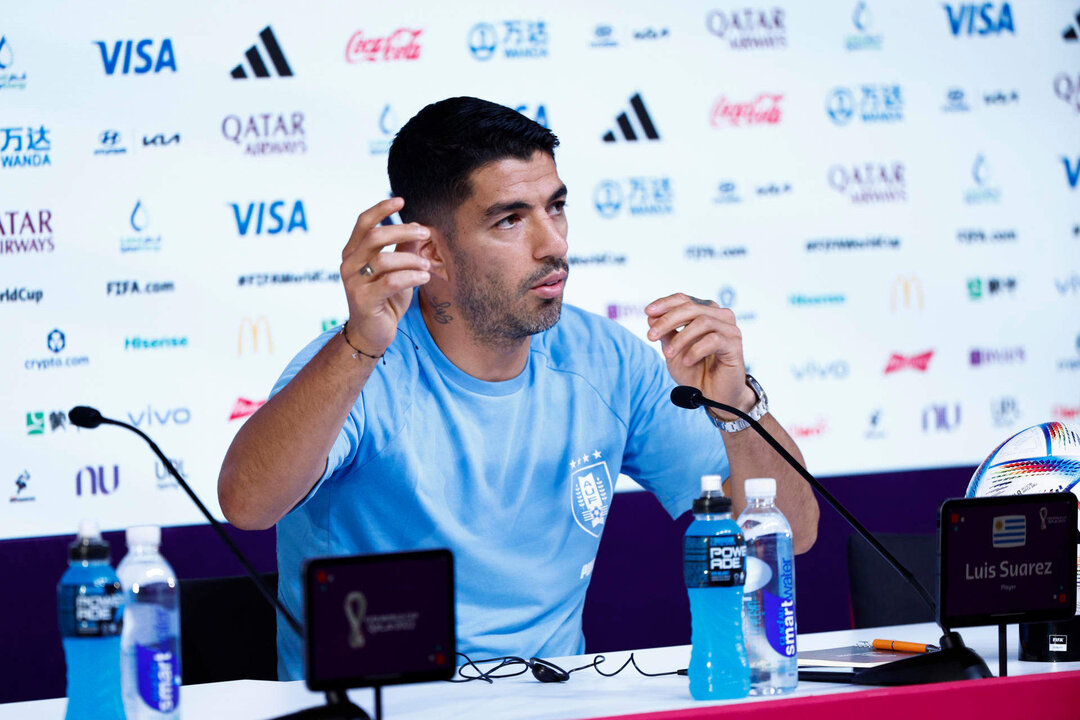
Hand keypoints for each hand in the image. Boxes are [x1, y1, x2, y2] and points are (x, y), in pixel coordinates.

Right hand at [340, 197, 430, 354]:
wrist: (372, 334)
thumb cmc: (384, 299)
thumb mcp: (396, 271)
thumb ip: (403, 250)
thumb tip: (419, 227)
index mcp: (353, 253)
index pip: (363, 223)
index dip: (381, 209)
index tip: (401, 200)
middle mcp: (349, 265)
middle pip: (374, 236)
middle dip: (403, 231)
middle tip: (426, 233)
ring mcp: (354, 283)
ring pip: (384, 259)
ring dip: (411, 259)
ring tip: (427, 264)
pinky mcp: (364, 300)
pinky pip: (391, 281)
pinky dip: (411, 276)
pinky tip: (424, 277)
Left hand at [644, 293, 755, 419]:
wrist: (712, 397)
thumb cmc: (694, 372)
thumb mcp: (673, 351)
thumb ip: (665, 333)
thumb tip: (651, 316)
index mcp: (705, 313)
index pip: (684, 300)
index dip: (665, 304)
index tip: (647, 312)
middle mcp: (720, 316)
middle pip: (691, 308)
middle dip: (667, 320)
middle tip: (651, 335)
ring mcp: (729, 329)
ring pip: (702, 321)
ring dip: (680, 338)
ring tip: (668, 354)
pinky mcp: (735, 344)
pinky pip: (713, 340)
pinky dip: (695, 350)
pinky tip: (687, 361)